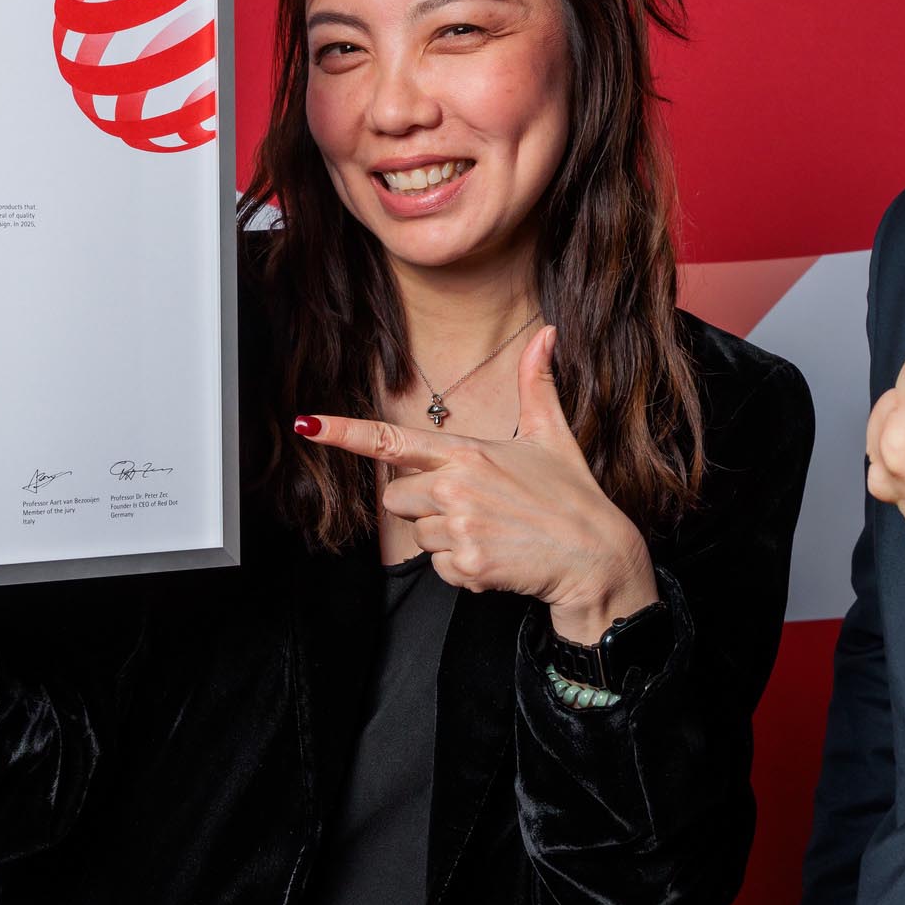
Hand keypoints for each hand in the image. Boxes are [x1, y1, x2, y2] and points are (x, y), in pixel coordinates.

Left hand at [295, 325, 657, 641]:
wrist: (596, 557)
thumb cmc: (573, 497)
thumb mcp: (554, 435)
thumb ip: (538, 384)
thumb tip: (546, 334)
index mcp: (467, 452)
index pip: (391, 440)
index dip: (343, 432)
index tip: (307, 425)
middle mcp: (455, 486)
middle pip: (395, 499)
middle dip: (424, 507)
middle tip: (476, 510)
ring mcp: (459, 526)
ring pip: (418, 538)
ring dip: (448, 541)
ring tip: (494, 534)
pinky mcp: (467, 564)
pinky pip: (439, 569)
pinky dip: (464, 571)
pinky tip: (498, 559)